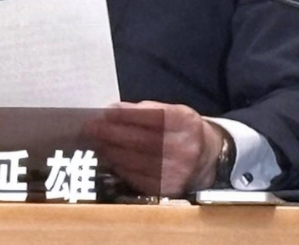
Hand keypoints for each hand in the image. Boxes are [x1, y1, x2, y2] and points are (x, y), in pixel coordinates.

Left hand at [89, 101, 223, 196]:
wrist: (207, 159)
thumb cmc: (183, 130)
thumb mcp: (174, 112)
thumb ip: (147, 110)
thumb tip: (113, 111)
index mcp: (185, 122)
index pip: (153, 117)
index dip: (127, 114)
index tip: (106, 111)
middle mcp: (184, 148)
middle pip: (141, 140)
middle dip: (112, 133)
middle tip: (91, 128)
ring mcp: (176, 171)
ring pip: (135, 160)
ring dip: (111, 150)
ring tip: (96, 142)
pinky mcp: (167, 189)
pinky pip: (137, 178)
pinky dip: (120, 167)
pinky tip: (109, 158)